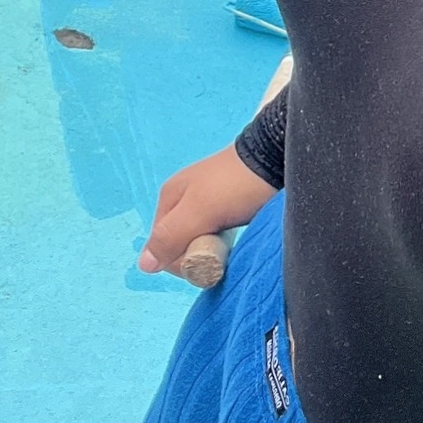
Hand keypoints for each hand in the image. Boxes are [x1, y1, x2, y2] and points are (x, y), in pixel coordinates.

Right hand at [139, 145, 276, 277]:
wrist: (278, 157)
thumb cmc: (237, 185)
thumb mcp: (200, 210)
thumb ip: (171, 237)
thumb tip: (144, 265)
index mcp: (170, 198)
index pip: (161, 246)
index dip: (181, 261)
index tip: (207, 261)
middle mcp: (185, 200)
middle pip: (180, 244)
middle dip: (198, 254)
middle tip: (223, 251)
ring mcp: (208, 203)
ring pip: (201, 240)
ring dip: (214, 249)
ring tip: (233, 245)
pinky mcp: (229, 207)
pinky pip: (218, 233)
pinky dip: (226, 241)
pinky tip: (239, 239)